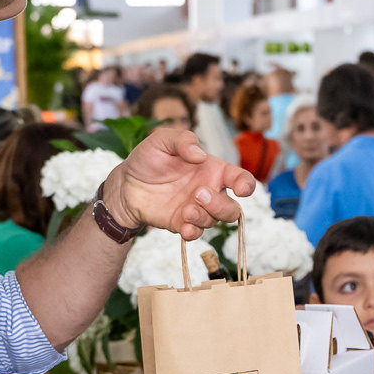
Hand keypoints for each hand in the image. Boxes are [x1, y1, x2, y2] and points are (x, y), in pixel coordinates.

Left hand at [110, 125, 254, 239]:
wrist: (126, 183)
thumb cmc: (148, 158)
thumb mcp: (162, 140)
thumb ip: (183, 140)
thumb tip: (199, 155)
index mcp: (212, 170)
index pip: (241, 179)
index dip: (246, 185)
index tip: (240, 189)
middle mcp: (209, 191)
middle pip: (232, 208)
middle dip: (220, 205)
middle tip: (198, 194)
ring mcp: (196, 209)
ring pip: (216, 222)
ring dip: (204, 217)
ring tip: (186, 209)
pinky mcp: (181, 224)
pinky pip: (196, 234)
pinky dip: (193, 232)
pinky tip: (183, 226)